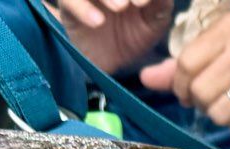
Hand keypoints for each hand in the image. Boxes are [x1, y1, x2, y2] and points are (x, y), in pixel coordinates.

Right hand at [53, 0, 172, 74]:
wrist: (112, 61)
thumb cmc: (135, 35)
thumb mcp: (153, 22)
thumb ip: (160, 5)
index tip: (145, 3)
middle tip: (130, 2)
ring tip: (120, 7)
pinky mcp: (68, 3)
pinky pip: (69, 0)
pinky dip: (82, 8)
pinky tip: (98, 22)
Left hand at [138, 12, 229, 136]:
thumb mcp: (215, 59)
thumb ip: (178, 69)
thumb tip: (144, 78)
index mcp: (229, 26)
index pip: (186, 63)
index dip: (181, 87)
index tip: (189, 94)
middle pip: (201, 90)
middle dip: (203, 104)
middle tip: (215, 102)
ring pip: (219, 111)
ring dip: (222, 118)